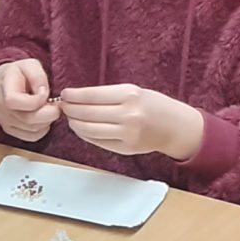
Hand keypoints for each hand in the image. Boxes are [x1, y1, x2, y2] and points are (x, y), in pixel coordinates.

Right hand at [0, 60, 59, 142]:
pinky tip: (43, 118)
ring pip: (32, 130)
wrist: (3, 84)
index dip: (35, 101)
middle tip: (56, 105)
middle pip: (27, 119)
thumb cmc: (18, 74)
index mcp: (4, 89)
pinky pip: (32, 137)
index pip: (13, 101)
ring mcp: (5, 122)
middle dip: (48, 113)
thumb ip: (37, 76)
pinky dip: (43, 129)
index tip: (45, 94)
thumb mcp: (29, 65)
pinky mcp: (11, 130)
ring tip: (49, 109)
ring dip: (47, 121)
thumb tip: (43, 93)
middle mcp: (2, 108)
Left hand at [56, 83, 207, 161]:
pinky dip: (85, 135)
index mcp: (129, 95)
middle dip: (70, 110)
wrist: (175, 127)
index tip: (65, 95)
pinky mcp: (125, 148)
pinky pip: (97, 142)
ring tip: (71, 118)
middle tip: (64, 107)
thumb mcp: (133, 91)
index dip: (73, 96)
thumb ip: (107, 95)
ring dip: (75, 124)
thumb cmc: (152, 105)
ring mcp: (126, 134)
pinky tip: (82, 129)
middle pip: (86, 113)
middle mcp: (128, 115)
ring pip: (88, 130)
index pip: (91, 95)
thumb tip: (76, 98)